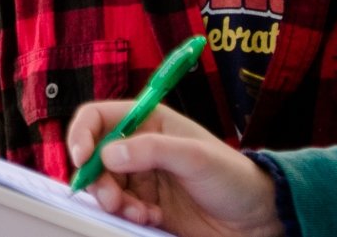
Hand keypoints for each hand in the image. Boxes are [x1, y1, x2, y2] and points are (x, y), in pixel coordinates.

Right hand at [65, 100, 283, 236]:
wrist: (255, 219)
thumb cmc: (234, 178)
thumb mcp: (196, 157)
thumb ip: (152, 150)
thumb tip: (109, 153)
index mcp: (149, 122)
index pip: (98, 118)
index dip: (82, 134)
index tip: (82, 159)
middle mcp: (140, 147)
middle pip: (95, 157)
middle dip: (98, 179)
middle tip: (113, 200)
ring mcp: (142, 177)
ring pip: (105, 186)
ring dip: (114, 201)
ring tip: (139, 213)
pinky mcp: (145, 204)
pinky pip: (120, 209)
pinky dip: (127, 216)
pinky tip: (150, 218)